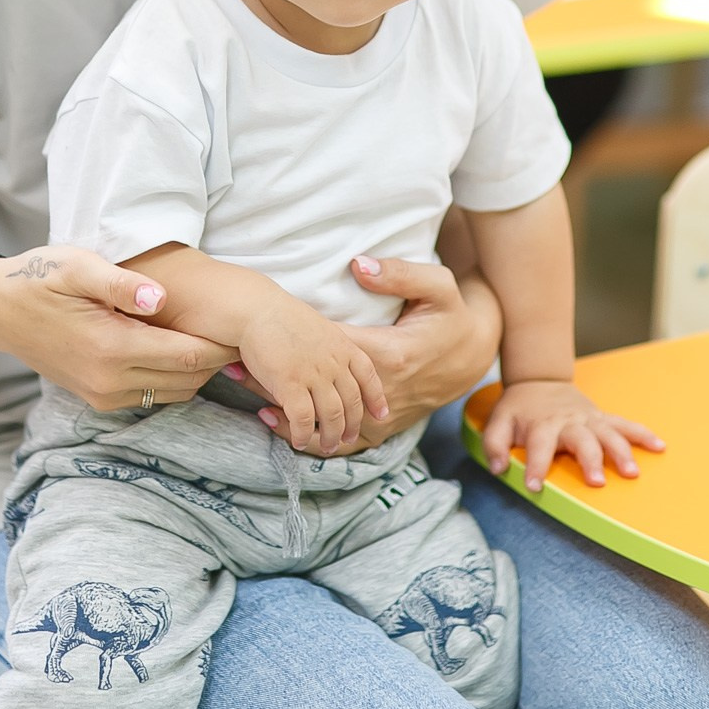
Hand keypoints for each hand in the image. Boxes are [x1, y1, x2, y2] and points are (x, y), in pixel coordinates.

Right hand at [0, 245, 236, 409]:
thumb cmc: (40, 278)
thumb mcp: (78, 266)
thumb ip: (121, 284)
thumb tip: (161, 298)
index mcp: (112, 349)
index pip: (189, 357)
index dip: (223, 343)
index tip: (244, 324)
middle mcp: (110, 382)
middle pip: (189, 380)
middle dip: (219, 360)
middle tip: (241, 331)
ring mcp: (103, 395)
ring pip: (174, 393)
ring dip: (199, 372)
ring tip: (217, 337)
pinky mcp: (98, 398)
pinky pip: (153, 395)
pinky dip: (175, 378)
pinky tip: (182, 349)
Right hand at [239, 295, 387, 454]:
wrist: (257, 308)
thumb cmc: (281, 315)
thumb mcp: (318, 327)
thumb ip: (329, 348)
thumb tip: (333, 364)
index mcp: (343, 346)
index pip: (368, 376)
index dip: (376, 398)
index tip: (381, 414)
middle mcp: (333, 362)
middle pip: (352, 403)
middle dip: (352, 425)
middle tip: (347, 439)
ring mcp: (314, 374)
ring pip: (332, 416)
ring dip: (331, 436)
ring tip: (328, 446)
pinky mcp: (291, 384)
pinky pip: (303, 420)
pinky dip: (303, 434)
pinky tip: (299, 441)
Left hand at [257, 257, 500, 456]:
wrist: (476, 355)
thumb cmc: (452, 315)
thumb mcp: (438, 285)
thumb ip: (399, 274)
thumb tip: (358, 265)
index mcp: (393, 354)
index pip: (332, 354)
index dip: (292, 349)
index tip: (255, 340)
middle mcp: (386, 391)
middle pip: (321, 392)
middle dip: (277, 382)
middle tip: (232, 368)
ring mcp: (385, 415)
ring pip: (328, 425)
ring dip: (287, 415)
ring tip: (247, 398)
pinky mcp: (385, 428)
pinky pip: (343, 442)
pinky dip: (310, 439)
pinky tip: (278, 425)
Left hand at [483, 379, 664, 492]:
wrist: (540, 380)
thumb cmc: (520, 408)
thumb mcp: (499, 421)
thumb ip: (495, 444)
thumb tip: (499, 468)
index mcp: (542, 424)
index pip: (539, 446)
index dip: (536, 466)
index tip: (535, 486)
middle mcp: (569, 422)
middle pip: (582, 440)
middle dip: (590, 460)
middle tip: (597, 482)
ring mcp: (589, 419)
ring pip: (609, 433)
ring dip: (622, 451)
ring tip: (632, 473)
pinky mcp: (602, 418)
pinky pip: (625, 424)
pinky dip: (643, 434)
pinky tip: (659, 447)